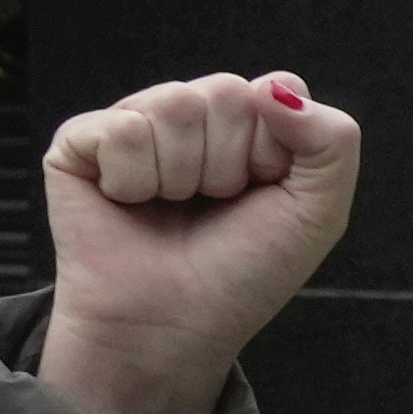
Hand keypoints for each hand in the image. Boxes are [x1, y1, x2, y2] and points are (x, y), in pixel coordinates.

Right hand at [36, 73, 358, 413]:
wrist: (174, 326)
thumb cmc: (242, 273)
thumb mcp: (318, 213)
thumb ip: (332, 141)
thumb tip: (276, 86)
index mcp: (248, 123)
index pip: (276, 88)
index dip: (275, 152)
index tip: (262, 194)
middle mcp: (191, 114)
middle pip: (225, 92)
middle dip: (228, 164)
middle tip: (211, 206)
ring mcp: (134, 122)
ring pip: (174, 105)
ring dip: (183, 175)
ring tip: (172, 208)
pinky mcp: (81, 140)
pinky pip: (122, 129)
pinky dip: (135, 180)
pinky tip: (130, 204)